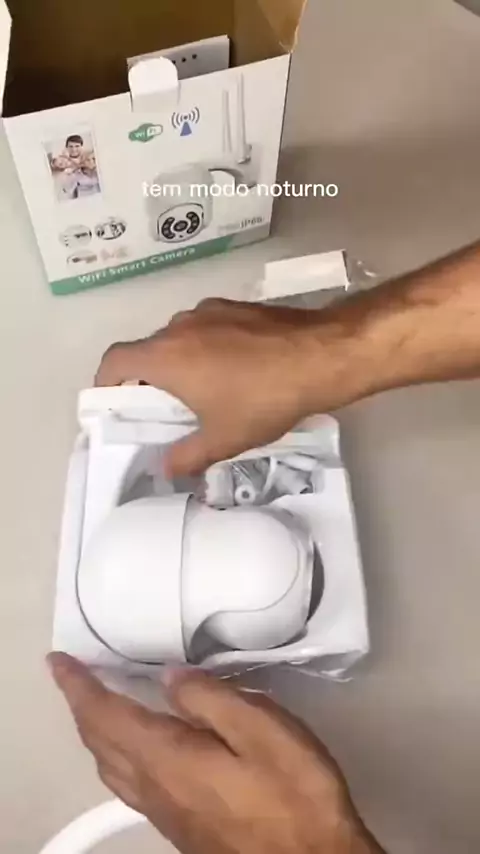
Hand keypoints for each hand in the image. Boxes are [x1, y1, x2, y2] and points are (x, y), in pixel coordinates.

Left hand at [49, 654, 383, 853]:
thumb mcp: (261, 729)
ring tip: (97, 704)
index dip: (79, 685)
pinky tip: (137, 746)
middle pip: (99, 744)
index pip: (105, 715)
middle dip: (82, 707)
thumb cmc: (292, 793)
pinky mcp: (180, 827)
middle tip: (74, 676)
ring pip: (110, 767)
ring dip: (96, 732)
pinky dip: (117, 753)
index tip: (60, 661)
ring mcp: (165, 812)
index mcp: (167, 758)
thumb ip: (210, 698)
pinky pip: (129, 782)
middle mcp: (154, 788)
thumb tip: (170, 677)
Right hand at [95, 299, 364, 475]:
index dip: (107, 381)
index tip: (116, 402)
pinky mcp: (237, 306)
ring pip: (181, 337)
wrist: (322, 356)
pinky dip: (209, 346)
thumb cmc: (263, 400)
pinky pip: (208, 327)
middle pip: (149, 349)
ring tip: (206, 390)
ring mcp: (210, 310)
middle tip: (168, 408)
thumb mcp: (223, 439)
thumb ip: (187, 456)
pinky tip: (237, 369)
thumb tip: (165, 467)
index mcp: (166, 356)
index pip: (115, 360)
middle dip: (151, 378)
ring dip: (182, 361)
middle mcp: (180, 326)